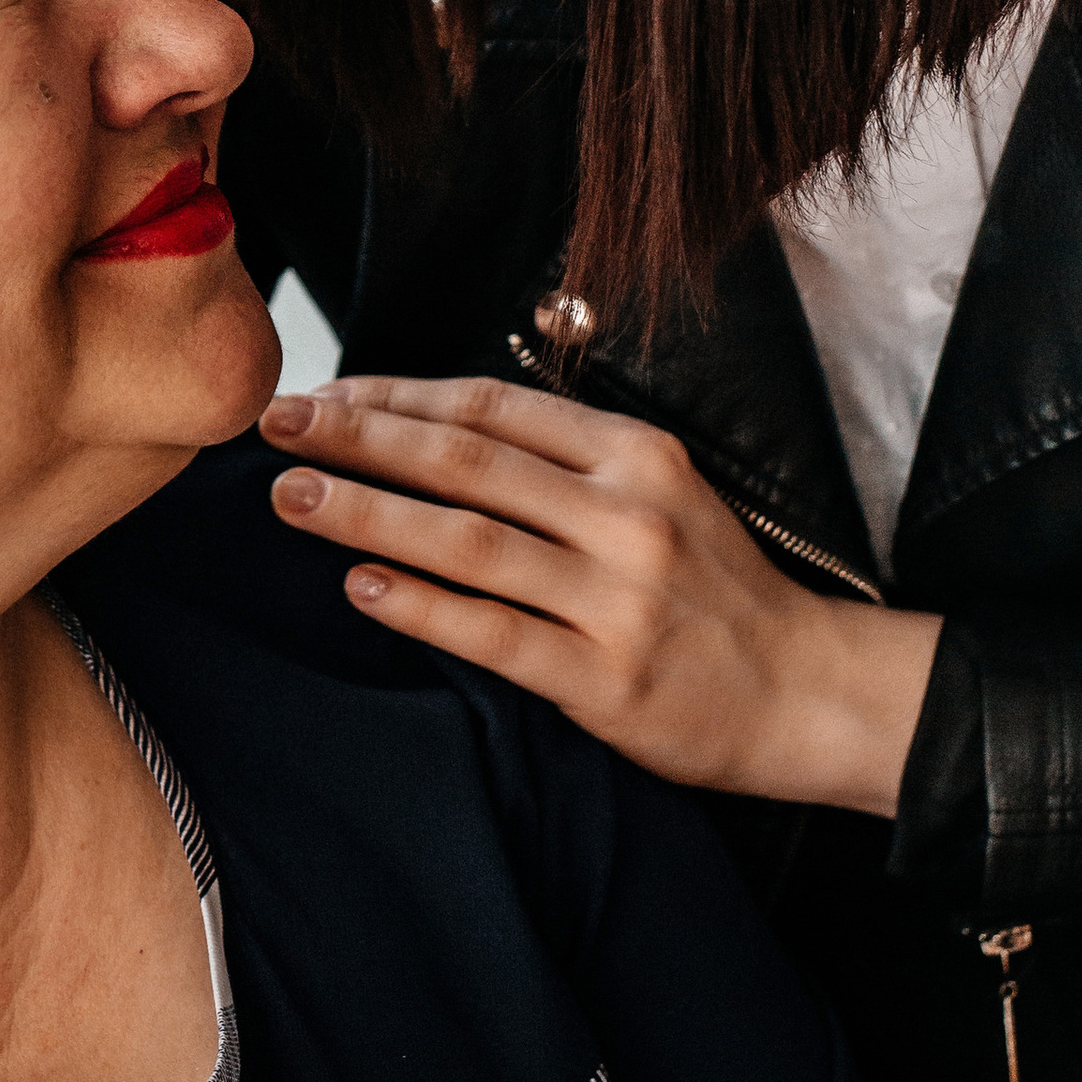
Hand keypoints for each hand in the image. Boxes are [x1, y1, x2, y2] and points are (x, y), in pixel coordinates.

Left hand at [261, 372, 941, 817]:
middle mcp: (624, 515)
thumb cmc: (714, 590)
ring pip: (466, 540)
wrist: (805, 690)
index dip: (396, 394)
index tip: (325, 391)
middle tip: (276, 426)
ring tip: (291, 498)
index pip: (489, 408)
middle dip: (358, 436)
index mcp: (633, 455)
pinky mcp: (604, 678)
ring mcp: (615, 597)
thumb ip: (565, 462)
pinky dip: (419, 605)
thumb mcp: (659, 493)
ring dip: (367, 512)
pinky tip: (358, 585)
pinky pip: (491, 633)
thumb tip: (434, 429)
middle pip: (464, 460)